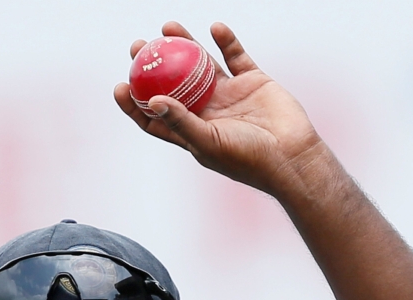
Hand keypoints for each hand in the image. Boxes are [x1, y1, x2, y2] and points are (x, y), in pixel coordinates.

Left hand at [114, 22, 323, 195]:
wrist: (292, 156)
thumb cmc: (247, 159)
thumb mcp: (207, 142)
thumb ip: (180, 122)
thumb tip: (153, 100)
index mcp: (191, 131)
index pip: (155, 116)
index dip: (135, 103)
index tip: (120, 85)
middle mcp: (207, 111)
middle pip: (173, 83)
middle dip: (154, 66)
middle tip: (138, 46)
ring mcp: (229, 95)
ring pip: (201, 65)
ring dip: (185, 45)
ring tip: (167, 27)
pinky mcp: (253, 81)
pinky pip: (236, 56)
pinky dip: (226, 41)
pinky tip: (214, 27)